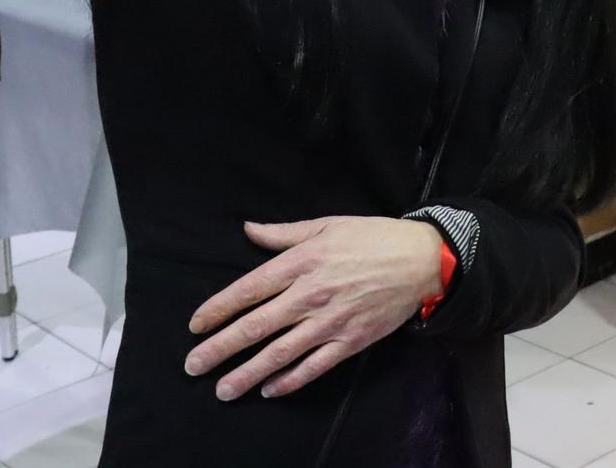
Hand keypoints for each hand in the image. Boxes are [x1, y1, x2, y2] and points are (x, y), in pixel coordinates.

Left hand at [184, 218, 443, 400]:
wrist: (421, 260)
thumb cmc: (373, 237)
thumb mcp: (327, 224)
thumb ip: (284, 233)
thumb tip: (248, 229)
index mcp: (303, 262)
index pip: (249, 289)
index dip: (218, 308)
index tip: (196, 324)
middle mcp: (311, 294)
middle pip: (257, 326)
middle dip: (221, 348)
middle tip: (193, 365)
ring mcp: (331, 322)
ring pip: (280, 353)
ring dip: (247, 373)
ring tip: (223, 389)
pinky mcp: (351, 341)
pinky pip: (314, 366)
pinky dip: (290, 380)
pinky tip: (269, 390)